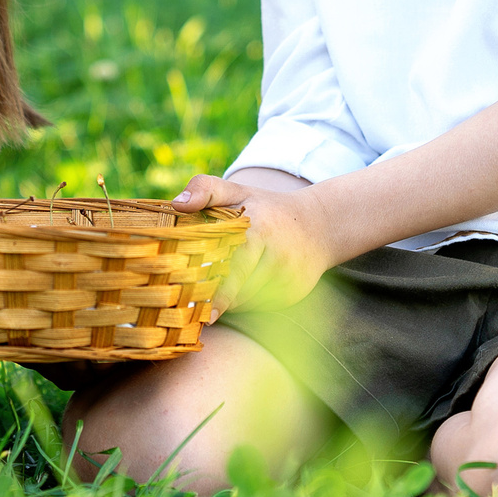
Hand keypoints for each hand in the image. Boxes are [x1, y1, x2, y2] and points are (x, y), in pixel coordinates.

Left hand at [171, 174, 336, 317]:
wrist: (319, 225)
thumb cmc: (266, 208)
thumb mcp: (238, 191)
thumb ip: (205, 189)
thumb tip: (178, 203)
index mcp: (259, 229)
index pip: (226, 263)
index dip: (207, 281)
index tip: (188, 297)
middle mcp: (278, 255)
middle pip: (235, 287)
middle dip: (213, 297)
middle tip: (194, 306)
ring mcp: (288, 277)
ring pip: (245, 301)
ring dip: (227, 301)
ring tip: (212, 293)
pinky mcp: (294, 292)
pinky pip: (259, 306)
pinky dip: (244, 303)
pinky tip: (238, 290)